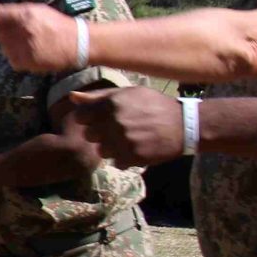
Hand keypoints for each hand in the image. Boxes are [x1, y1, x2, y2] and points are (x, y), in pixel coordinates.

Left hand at [0, 3, 81, 73]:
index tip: (0, 21)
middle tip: (11, 35)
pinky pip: (12, 61)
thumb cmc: (59, 24)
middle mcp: (25, 30)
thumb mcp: (40, 10)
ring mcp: (26, 47)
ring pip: (4, 47)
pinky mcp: (30, 61)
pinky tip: (25, 53)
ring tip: (20, 44)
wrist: (78, 43)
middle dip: (1, 32)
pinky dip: (15, 58)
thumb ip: (18, 10)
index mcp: (27, 15)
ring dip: (8, 46)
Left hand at [66, 88, 185, 167]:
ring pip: (102, 151)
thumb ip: (98, 96)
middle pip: (90, 135)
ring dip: (112, 147)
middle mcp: (114, 122)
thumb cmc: (154, 105)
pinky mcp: (132, 157)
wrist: (184, 125)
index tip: (103, 118)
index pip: (81, 117)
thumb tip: (71, 97)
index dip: (91, 118)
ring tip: (130, 139)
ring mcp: (123, 141)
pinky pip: (116, 163)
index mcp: (112, 104)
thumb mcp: (128, 93)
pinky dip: (125, 158)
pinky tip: (138, 148)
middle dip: (101, 133)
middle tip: (119, 129)